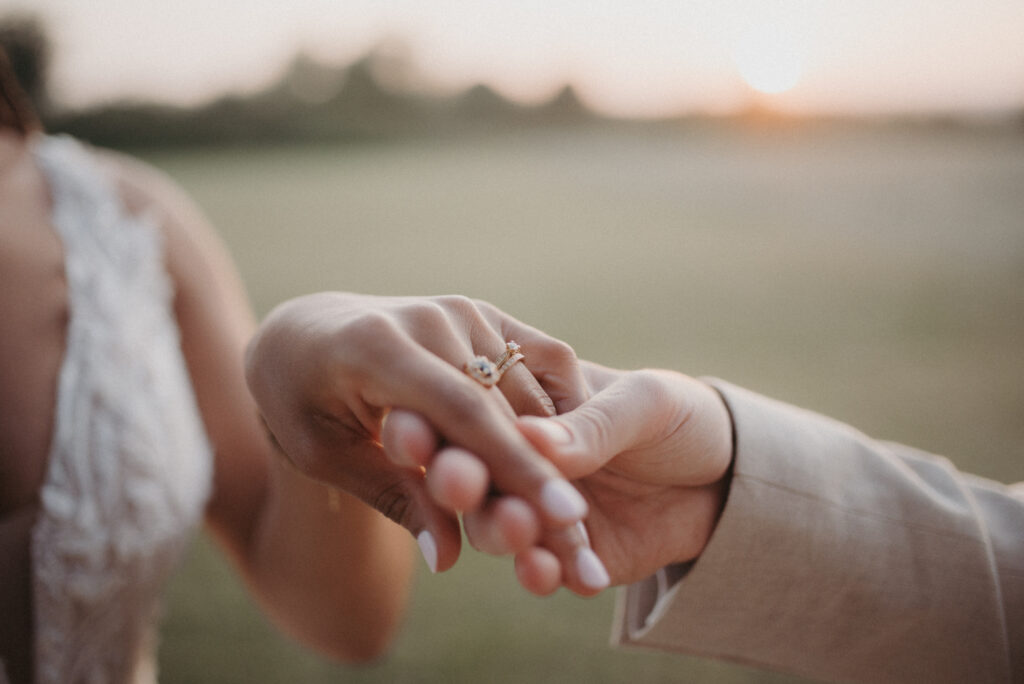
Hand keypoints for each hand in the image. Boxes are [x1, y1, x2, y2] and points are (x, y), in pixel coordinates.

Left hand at [244, 292, 594, 574]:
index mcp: (378, 347)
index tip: (564, 516)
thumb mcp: (326, 455)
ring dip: (560, 453)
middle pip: (504, 406)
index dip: (516, 465)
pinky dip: (555, 414)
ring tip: (580, 518)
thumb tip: (448, 561)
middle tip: (584, 536)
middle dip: (546, 475)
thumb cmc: (302, 401)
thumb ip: (393, 497)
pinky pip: (538, 362)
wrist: (306, 332)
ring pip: (527, 391)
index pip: (462, 412)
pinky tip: (574, 459)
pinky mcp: (482, 314)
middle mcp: (429, 318)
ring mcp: (461, 310)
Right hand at [405, 362, 732, 593]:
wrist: (732, 474)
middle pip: (478, 475)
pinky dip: (546, 573)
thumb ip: (592, 423)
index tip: (415, 431)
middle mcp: (525, 462)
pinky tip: (550, 575)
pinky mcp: (571, 557)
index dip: (440, 424)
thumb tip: (531, 435)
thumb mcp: (646, 404)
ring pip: (504, 526)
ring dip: (503, 531)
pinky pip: (548, 569)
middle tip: (457, 484)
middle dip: (462, 481)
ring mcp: (544, 512)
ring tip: (519, 535)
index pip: (473, 416)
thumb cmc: (683, 416)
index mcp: (529, 410)